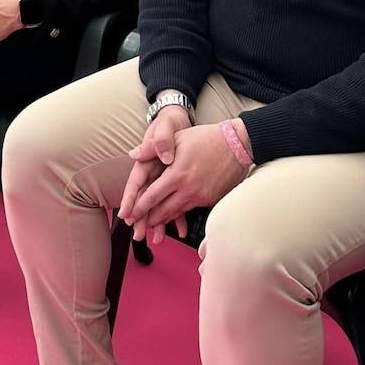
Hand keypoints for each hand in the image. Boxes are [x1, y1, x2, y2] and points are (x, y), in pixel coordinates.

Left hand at [119, 121, 251, 244]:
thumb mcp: (177, 137)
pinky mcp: (210, 200)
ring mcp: (200, 196)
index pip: (153, 195)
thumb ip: (153, 147)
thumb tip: (133, 155)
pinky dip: (178, 216)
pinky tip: (171, 219)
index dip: (139, 207)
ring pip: (176, 213)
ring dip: (162, 220)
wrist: (236, 146)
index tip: (128, 214)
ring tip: (149, 226)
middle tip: (135, 227)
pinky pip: (189, 211)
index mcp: (177, 174)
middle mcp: (188, 189)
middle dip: (147, 219)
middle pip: (163, 209)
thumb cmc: (205, 138)